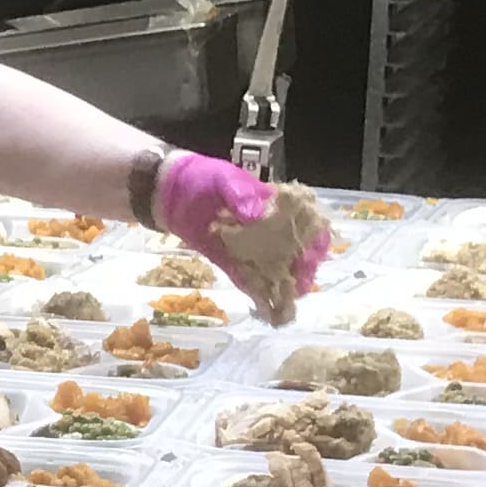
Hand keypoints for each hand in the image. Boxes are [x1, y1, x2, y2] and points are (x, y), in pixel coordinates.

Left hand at [150, 151, 329, 316]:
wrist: (170, 191)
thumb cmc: (204, 177)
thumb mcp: (224, 179)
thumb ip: (241, 194)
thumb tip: (256, 215)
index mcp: (278, 207)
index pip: (309, 225)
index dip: (315, 242)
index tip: (310, 256)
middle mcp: (270, 231)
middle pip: (297, 253)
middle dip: (301, 271)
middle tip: (297, 285)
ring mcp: (250, 248)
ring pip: (274, 270)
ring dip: (282, 287)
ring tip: (286, 304)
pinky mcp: (229, 260)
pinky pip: (246, 279)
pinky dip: (256, 293)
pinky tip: (265, 309)